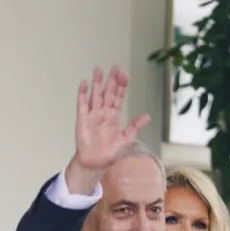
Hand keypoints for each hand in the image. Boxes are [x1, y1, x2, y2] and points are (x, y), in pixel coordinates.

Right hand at [65, 64, 150, 193]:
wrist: (95, 163)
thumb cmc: (110, 154)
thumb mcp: (127, 140)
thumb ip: (135, 126)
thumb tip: (147, 116)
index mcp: (114, 117)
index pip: (118, 98)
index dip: (121, 87)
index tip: (125, 75)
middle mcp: (103, 113)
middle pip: (108, 93)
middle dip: (111, 80)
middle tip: (114, 67)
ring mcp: (92, 115)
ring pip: (95, 95)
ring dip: (97, 83)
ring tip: (98, 70)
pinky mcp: (82, 119)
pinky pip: (82, 104)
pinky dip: (82, 94)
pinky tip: (84, 83)